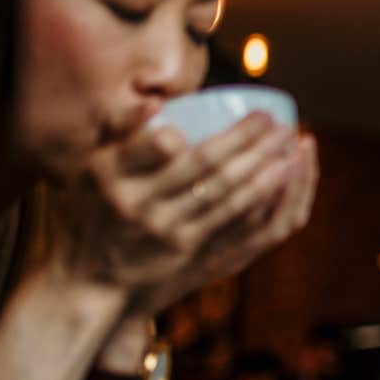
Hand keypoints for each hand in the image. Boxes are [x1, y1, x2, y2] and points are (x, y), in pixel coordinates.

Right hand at [51, 112, 297, 305]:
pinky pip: (230, 218)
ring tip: (290, 141)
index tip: (218, 114)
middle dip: (246, 140)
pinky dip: (258, 195)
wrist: (89, 278)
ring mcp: (162, 228)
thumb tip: (157, 101)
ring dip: (261, 164)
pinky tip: (281, 176)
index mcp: (108, 172)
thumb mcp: (90, 167)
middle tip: (275, 121)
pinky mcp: (184, 249)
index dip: (200, 126)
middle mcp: (135, 201)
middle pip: (203, 165)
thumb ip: (118, 128)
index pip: (157, 145)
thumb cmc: (92, 209)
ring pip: (224, 192)